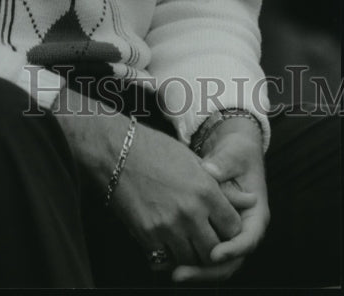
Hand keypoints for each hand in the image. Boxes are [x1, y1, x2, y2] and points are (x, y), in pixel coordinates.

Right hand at [54, 90, 254, 272]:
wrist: (115, 150)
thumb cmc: (155, 150)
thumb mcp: (193, 161)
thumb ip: (221, 186)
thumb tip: (249, 201)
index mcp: (206, 191)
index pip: (234, 227)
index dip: (230, 228)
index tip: (222, 225)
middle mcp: (190, 212)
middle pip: (214, 249)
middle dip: (214, 247)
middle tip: (206, 238)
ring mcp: (168, 227)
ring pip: (192, 260)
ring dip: (192, 254)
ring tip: (186, 241)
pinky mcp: (147, 236)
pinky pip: (166, 259)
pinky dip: (169, 256)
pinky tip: (167, 242)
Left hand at [172, 117, 268, 283]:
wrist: (232, 151)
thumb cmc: (237, 151)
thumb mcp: (234, 154)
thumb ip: (223, 164)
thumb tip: (209, 172)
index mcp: (256, 215)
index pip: (248, 240)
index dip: (232, 250)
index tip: (214, 254)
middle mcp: (243, 231)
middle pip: (230, 262)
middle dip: (206, 270)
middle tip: (181, 273)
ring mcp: (228, 235)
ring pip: (216, 264)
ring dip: (196, 269)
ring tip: (173, 271)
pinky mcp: (213, 233)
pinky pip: (204, 254)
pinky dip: (189, 259)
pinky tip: (168, 259)